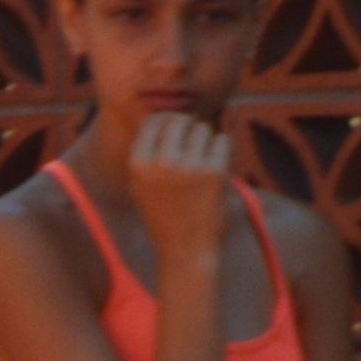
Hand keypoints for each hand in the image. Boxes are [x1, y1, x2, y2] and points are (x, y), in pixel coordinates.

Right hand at [132, 107, 233, 274]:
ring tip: (202, 161)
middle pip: (180, 120)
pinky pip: (222, 140)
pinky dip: (222, 150)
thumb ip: (148, 151)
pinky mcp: (215, 171)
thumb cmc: (164, 214)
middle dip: (188, 127)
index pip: (155, 121)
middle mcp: (160, 162)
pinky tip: (216, 167)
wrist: (186, 249)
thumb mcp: (141, 184)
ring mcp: (189, 166)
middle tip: (193, 144)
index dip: (168, 123)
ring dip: (206, 139)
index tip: (176, 134)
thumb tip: (165, 111)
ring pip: (203, 128)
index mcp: (138, 163)